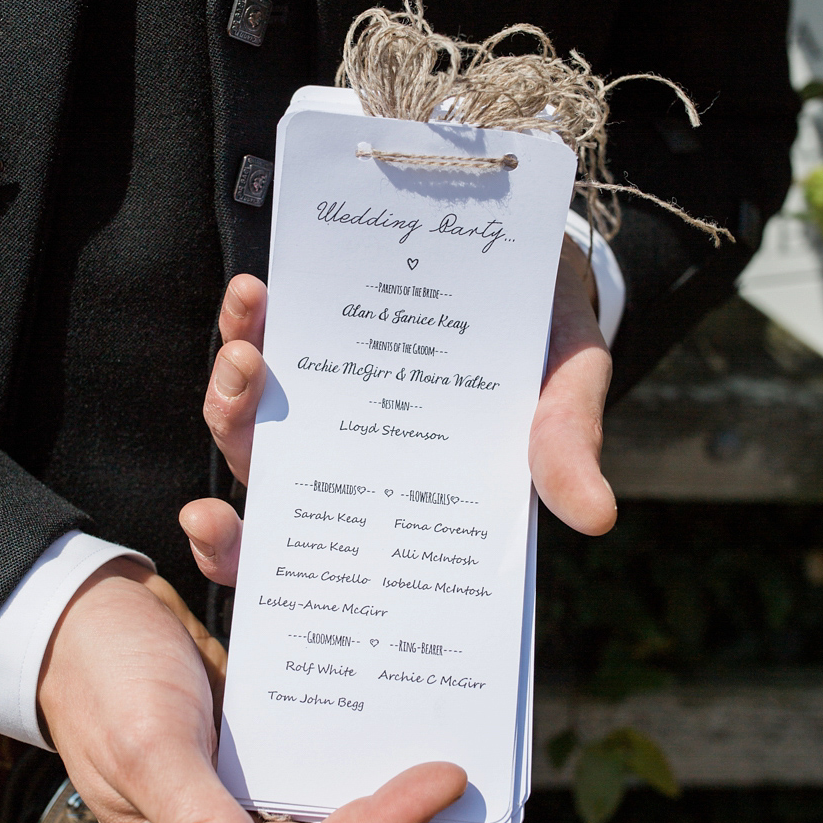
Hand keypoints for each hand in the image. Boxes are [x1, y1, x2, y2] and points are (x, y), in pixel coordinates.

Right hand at [37, 553, 533, 822]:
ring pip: (350, 812)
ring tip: (494, 810)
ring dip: (419, 816)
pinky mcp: (265, 741)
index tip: (450, 779)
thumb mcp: (152, 754)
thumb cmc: (104, 679)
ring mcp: (252, 787)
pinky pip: (336, 760)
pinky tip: (436, 738)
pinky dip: (381, 753)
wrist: (76, 609)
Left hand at [192, 248, 614, 551]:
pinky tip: (252, 294)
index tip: (231, 545)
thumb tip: (595, 515)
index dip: (262, 564)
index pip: (324, 553)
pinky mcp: (311, 334)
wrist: (534, 258)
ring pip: (249, 416)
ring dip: (231, 389)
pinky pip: (263, 339)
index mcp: (400, 492)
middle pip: (269, 484)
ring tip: (247, 350)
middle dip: (230, 482)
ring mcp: (322, 396)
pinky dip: (248, 322)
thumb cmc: (550, 336)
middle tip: (227, 455)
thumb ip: (568, 440)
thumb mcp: (569, 381)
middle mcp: (348, 456)